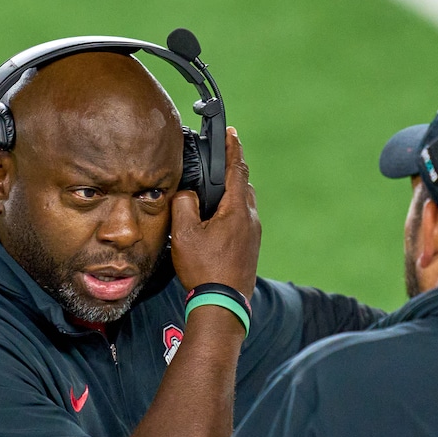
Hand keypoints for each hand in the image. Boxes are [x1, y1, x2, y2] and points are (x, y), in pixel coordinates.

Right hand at [170, 127, 260, 298]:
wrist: (223, 303)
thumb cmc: (205, 269)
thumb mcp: (186, 232)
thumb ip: (184, 204)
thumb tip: (188, 195)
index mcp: (238, 210)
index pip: (237, 169)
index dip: (233, 149)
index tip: (231, 133)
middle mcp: (251, 219)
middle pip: (243, 185)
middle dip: (232, 170)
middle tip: (221, 158)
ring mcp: (253, 235)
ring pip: (244, 204)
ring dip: (232, 192)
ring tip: (215, 187)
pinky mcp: (250, 248)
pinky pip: (242, 220)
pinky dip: (231, 210)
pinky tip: (218, 218)